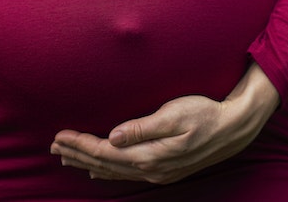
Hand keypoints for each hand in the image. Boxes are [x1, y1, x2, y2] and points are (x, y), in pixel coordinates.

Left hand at [50, 63, 279, 183]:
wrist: (234, 128)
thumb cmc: (205, 113)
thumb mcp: (174, 114)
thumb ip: (142, 127)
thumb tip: (113, 137)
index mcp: (150, 155)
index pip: (104, 152)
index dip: (80, 145)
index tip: (60, 135)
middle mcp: (151, 169)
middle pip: (105, 164)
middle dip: (77, 154)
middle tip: (53, 146)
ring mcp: (158, 172)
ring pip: (114, 171)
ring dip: (88, 163)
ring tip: (67, 157)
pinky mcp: (164, 170)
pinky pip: (126, 174)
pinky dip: (107, 170)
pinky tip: (98, 168)